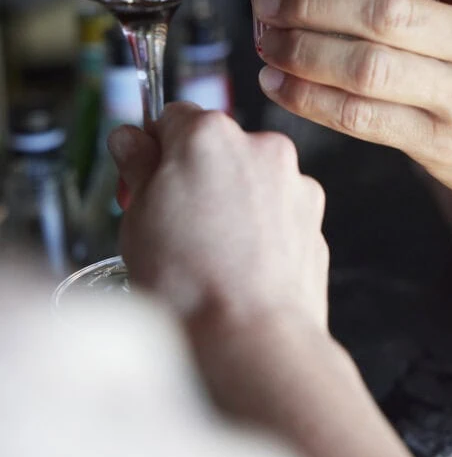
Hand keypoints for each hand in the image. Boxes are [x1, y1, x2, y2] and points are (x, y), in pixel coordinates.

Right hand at [108, 105, 417, 456]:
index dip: (152, 150)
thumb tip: (131, 138)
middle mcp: (260, 145)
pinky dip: (261, 226)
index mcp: (208, 134)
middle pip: (215, 145)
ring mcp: (294, 181)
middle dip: (194, 174)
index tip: (142, 180)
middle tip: (170, 223)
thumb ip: (137, 163)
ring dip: (231, 199)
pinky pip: (277, 209)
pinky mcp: (315, 217)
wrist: (252, 340)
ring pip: (249, 178)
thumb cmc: (188, 283)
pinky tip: (242, 265)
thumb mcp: (137, 217)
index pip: (171, 117)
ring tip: (210, 253)